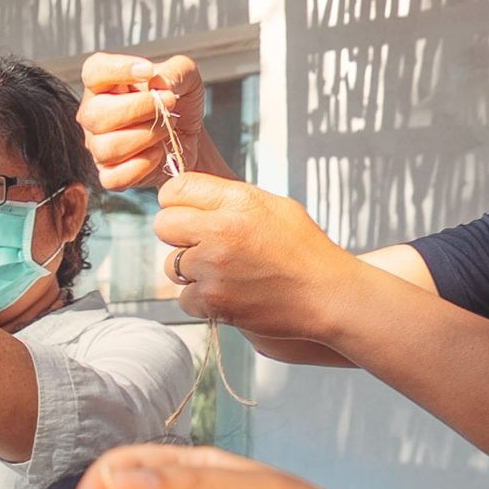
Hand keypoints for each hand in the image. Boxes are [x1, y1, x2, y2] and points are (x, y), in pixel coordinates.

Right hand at [78, 50, 201, 190]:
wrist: (188, 136)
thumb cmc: (179, 103)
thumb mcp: (186, 76)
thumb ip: (176, 71)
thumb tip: (158, 85)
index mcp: (105, 85)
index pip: (93, 71)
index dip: (117, 70)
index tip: (147, 71)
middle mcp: (95, 115)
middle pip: (95, 114)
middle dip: (136, 108)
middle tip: (167, 103)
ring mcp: (99, 147)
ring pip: (105, 147)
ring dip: (144, 136)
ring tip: (166, 128)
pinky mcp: (110, 174)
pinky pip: (113, 177)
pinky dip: (140, 166)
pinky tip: (157, 154)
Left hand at [155, 172, 362, 341]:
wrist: (325, 294)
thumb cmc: (303, 250)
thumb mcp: (273, 206)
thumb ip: (230, 200)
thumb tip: (194, 198)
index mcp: (238, 201)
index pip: (176, 188)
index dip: (176, 201)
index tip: (187, 212)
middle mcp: (221, 231)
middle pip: (163, 225)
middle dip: (177, 234)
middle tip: (201, 244)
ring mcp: (214, 268)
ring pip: (171, 265)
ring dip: (189, 271)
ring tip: (223, 272)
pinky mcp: (213, 301)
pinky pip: (184, 298)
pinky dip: (201, 300)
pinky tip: (227, 294)